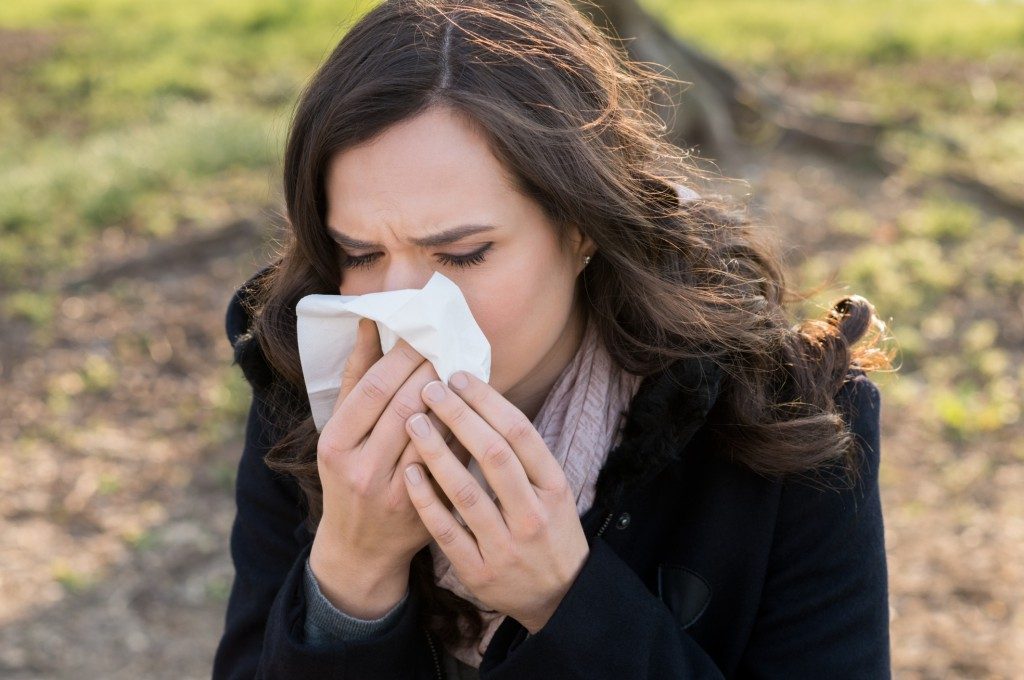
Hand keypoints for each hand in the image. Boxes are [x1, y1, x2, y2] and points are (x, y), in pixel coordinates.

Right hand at [311, 318, 470, 612]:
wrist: (360, 548)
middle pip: (405, 406)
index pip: (374, 389)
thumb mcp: (339, 430)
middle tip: (451, 344)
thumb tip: (370, 324)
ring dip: (452, 398)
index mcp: (335, 444)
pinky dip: (461, 431)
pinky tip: (473, 410)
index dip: (402, 358)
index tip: (423, 334)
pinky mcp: (424, 508)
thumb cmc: (348, 475)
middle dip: (432, 371)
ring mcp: (394, 491)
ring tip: (463, 370)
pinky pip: (449, 460)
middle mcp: (361, 469)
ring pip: (432, 433)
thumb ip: (356, 378)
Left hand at [400, 370, 589, 633]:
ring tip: (412, 420)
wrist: (560, 596)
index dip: (486, 400)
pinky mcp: (480, 571)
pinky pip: (447, 531)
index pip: (519, 432)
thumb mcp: (553, 489)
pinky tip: (409, 471)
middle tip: (429, 387)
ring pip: (466, 491)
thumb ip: (524, 453)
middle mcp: (532, 514)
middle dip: (459, 416)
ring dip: (436, 452)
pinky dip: (426, 500)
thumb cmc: (550, 529)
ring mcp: (506, 545)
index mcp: (553, 487)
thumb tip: (483, 399)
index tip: (458, 375)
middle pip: (493, 454)